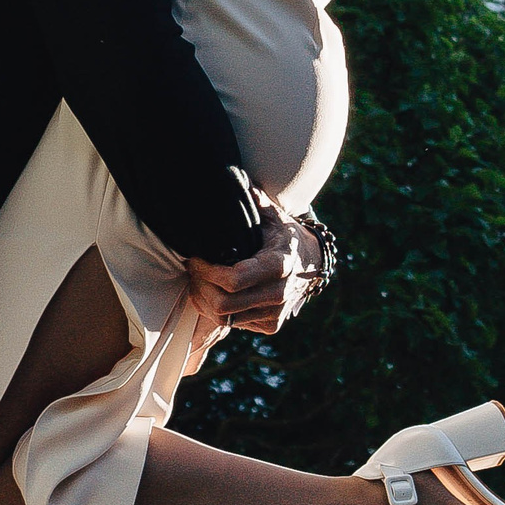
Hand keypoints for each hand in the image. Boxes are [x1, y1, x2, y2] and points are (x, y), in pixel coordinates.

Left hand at [184, 196, 321, 337]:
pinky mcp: (270, 326)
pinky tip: (213, 292)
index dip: (206, 272)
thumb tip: (235, 179)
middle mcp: (279, 293)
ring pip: (224, 318)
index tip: (196, 258)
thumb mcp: (273, 215)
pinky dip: (216, 310)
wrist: (312, 263)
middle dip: (200, 287)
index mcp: (279, 264)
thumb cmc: (284, 236)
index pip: (233, 280)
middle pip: (223, 304)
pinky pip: (232, 324)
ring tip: (198, 280)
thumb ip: (254, 201)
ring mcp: (275, 313)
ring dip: (203, 300)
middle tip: (192, 269)